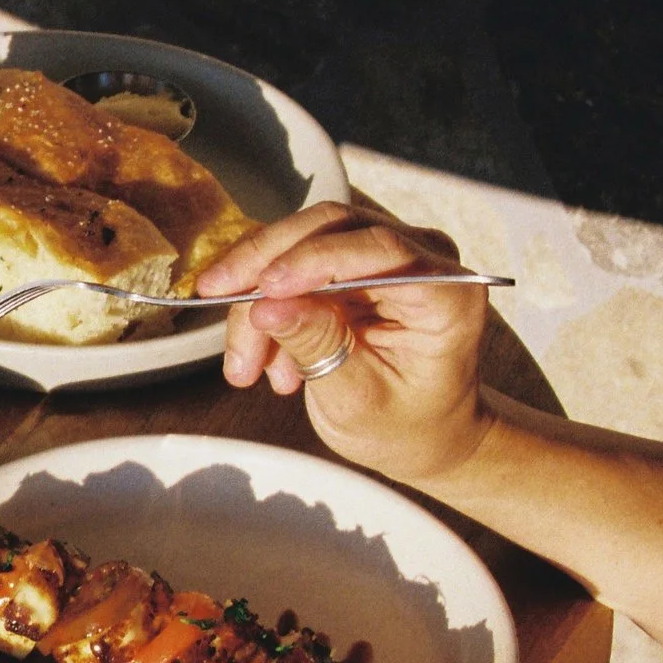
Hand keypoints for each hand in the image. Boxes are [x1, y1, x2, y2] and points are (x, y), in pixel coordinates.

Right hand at [194, 200, 491, 488]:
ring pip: (299, 243)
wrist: (423, 434)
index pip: (379, 249)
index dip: (314, 261)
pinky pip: (291, 263)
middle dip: (265, 265)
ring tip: (245, 366)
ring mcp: (387, 255)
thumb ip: (317, 347)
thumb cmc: (405, 425)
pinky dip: (265, 304)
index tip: (263, 289)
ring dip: (257, 296)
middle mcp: (423, 258)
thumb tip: (265, 306)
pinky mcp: (353, 263)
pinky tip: (261, 355)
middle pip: (331, 228)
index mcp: (448, 293)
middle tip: (214, 297)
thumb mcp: (357, 399)